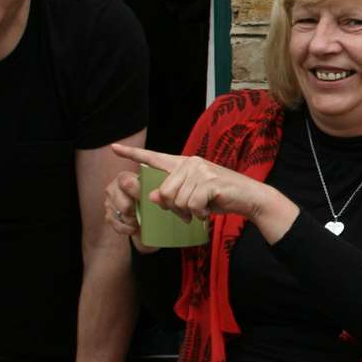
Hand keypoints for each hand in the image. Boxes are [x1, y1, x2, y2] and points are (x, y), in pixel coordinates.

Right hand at [103, 168, 153, 252]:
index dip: (139, 194)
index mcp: (123, 177)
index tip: (149, 200)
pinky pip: (118, 226)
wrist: (140, 204)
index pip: (128, 184)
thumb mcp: (151, 186)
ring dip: (134, 221)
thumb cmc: (147, 193)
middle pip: (125, 206)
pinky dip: (129, 228)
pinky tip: (135, 226)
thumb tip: (157, 197)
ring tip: (141, 219)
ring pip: (122, 217)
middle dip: (137, 212)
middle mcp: (112, 189)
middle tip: (145, 213)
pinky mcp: (108, 216)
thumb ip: (153, 188)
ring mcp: (108, 203)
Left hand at [111, 143, 271, 221]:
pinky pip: (192, 204)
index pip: (154, 157)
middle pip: (164, 192)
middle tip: (190, 211)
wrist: (248, 198)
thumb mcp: (191, 198)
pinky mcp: (210, 180)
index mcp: (182, 164)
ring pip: (177, 200)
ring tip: (201, 209)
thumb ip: (171, 196)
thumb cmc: (218, 198)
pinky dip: (199, 213)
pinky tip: (208, 210)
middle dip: (175, 208)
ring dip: (189, 212)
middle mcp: (190, 162)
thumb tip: (151, 197)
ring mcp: (200, 170)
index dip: (132, 154)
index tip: (113, 148)